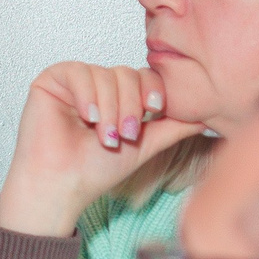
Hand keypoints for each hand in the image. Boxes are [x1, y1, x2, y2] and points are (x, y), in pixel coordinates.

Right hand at [0, 62, 206, 235]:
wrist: (63, 186)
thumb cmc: (97, 170)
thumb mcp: (145, 145)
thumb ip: (175, 128)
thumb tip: (208, 117)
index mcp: (118, 97)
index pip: (143, 77)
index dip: (152, 89)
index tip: (156, 110)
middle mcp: (96, 86)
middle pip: (126, 74)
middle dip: (130, 106)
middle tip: (125, 135)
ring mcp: (73, 82)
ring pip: (104, 74)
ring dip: (109, 108)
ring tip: (104, 136)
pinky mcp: (50, 81)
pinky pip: (78, 72)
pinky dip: (87, 95)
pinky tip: (87, 117)